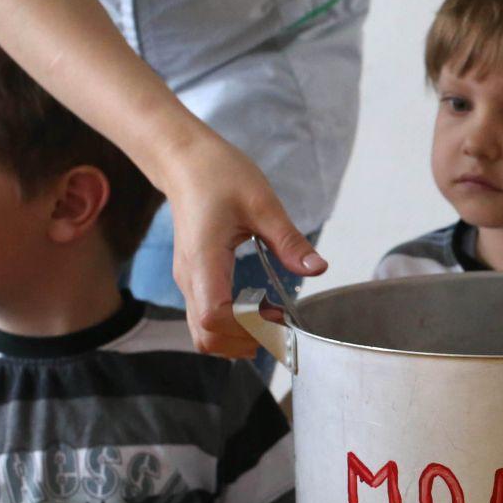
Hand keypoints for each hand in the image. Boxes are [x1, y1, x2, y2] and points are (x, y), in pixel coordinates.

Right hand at [164, 140, 325, 356]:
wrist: (185, 161)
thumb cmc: (219, 175)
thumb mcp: (262, 203)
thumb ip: (288, 241)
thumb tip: (317, 269)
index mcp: (204, 260)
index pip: (214, 317)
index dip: (248, 326)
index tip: (278, 314)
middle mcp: (190, 278)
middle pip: (205, 336)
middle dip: (245, 341)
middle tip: (281, 326)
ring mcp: (188, 281)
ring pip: (202, 333)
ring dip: (237, 338)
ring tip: (271, 320)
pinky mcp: (194, 279)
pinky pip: (205, 319)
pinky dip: (231, 327)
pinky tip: (257, 310)